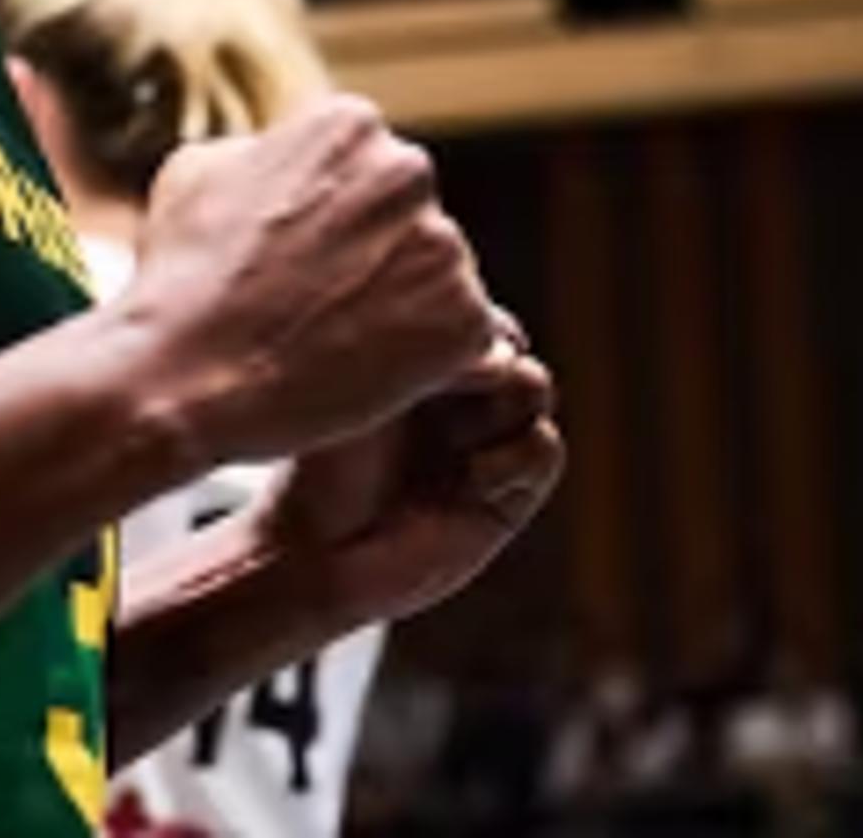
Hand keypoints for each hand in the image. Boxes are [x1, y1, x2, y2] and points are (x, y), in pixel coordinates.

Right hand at [112, 95, 501, 467]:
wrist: (184, 372)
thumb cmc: (181, 276)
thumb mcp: (197, 172)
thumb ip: (259, 151)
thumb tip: (281, 157)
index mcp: (349, 123)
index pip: (366, 169)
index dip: (330, 221)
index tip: (297, 258)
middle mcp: (408, 170)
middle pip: (407, 218)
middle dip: (376, 256)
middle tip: (320, 304)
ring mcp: (443, 245)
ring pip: (435, 277)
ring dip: (400, 307)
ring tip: (334, 343)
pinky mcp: (465, 319)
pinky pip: (460, 339)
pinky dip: (426, 361)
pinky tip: (365, 372)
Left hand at [259, 329, 564, 634]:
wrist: (316, 553)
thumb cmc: (316, 465)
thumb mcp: (352, 390)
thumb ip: (402, 347)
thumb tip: (449, 311)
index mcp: (411, 358)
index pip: (463, 308)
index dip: (457, 313)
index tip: (425, 336)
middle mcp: (452, 397)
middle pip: (507, 340)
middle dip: (488, 352)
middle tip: (454, 378)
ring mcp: (482, 441)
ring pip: (534, 386)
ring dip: (505, 399)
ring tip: (460, 435)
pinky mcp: (507, 494)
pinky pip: (545, 447)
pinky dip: (518, 454)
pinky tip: (475, 479)